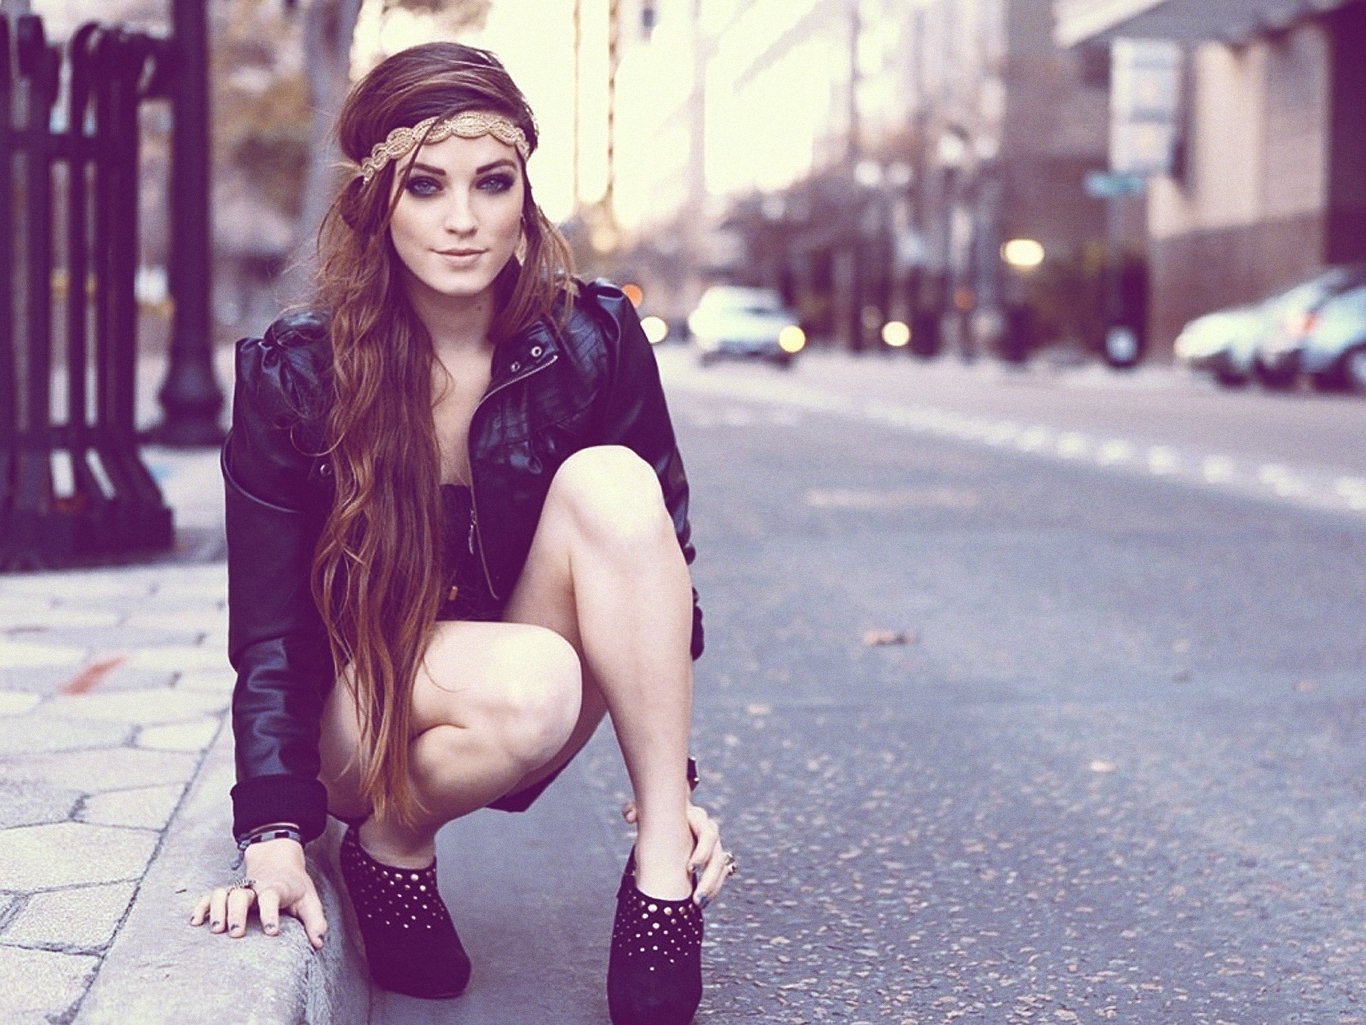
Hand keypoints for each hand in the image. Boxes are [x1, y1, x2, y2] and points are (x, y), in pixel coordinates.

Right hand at [189, 839, 327, 948]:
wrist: (278, 860)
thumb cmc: (294, 886)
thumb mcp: (309, 899)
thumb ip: (315, 920)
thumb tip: (318, 943)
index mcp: (276, 888)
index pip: (272, 897)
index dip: (271, 913)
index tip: (271, 932)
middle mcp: (254, 887)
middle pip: (241, 894)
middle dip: (237, 913)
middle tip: (236, 934)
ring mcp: (239, 889)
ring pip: (223, 893)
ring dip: (217, 909)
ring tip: (215, 930)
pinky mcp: (228, 892)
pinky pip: (210, 896)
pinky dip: (201, 906)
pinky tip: (196, 922)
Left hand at [622, 800, 733, 907]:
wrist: (672, 813)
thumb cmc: (658, 812)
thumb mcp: (648, 808)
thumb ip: (636, 809)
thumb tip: (629, 816)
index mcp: (697, 819)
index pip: (708, 836)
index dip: (703, 853)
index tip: (690, 869)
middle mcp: (709, 832)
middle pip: (718, 856)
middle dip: (710, 879)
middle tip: (696, 898)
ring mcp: (713, 846)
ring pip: (721, 868)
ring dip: (713, 888)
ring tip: (699, 904)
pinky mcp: (712, 859)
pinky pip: (720, 875)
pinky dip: (713, 889)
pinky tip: (701, 903)